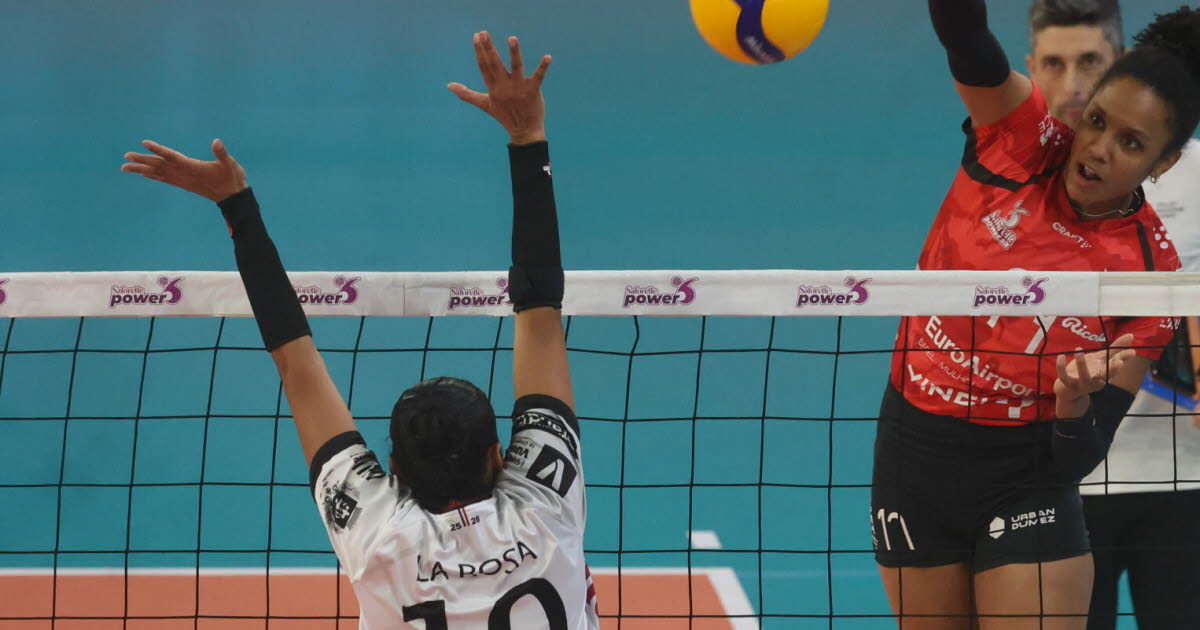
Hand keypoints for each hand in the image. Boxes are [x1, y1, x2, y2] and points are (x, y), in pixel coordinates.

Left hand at [122, 139, 247, 201]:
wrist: (232, 198)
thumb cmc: (232, 179)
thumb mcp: (230, 164)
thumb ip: (222, 153)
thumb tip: (216, 142)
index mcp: (192, 167)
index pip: (171, 156)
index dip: (158, 149)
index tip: (144, 143)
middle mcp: (183, 175)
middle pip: (159, 166)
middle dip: (142, 160)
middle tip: (126, 156)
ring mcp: (182, 180)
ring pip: (158, 174)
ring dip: (141, 170)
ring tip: (125, 167)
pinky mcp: (183, 184)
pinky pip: (163, 179)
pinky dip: (151, 175)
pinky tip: (143, 173)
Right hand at [448, 31, 549, 144]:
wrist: (524, 131)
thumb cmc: (505, 116)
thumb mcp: (485, 104)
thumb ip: (467, 94)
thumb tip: (448, 85)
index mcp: (493, 88)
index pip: (484, 67)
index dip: (480, 52)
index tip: (476, 37)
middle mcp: (505, 86)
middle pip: (495, 64)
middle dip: (490, 48)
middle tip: (484, 33)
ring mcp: (519, 88)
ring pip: (516, 67)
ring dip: (514, 52)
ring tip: (512, 38)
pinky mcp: (533, 90)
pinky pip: (539, 76)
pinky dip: (543, 67)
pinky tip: (548, 57)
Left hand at [1054, 333, 1136, 418]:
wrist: (1069, 389)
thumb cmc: (1089, 371)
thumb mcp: (1102, 359)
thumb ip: (1115, 349)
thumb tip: (1131, 335)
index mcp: (1104, 375)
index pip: (1115, 368)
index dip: (1122, 362)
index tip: (1131, 353)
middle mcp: (1095, 380)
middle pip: (1105, 376)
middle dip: (1112, 369)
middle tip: (1119, 361)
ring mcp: (1081, 383)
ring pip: (1084, 376)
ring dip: (1082, 364)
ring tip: (1079, 350)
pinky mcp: (1067, 383)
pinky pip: (1064, 376)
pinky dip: (1061, 367)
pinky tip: (1061, 356)